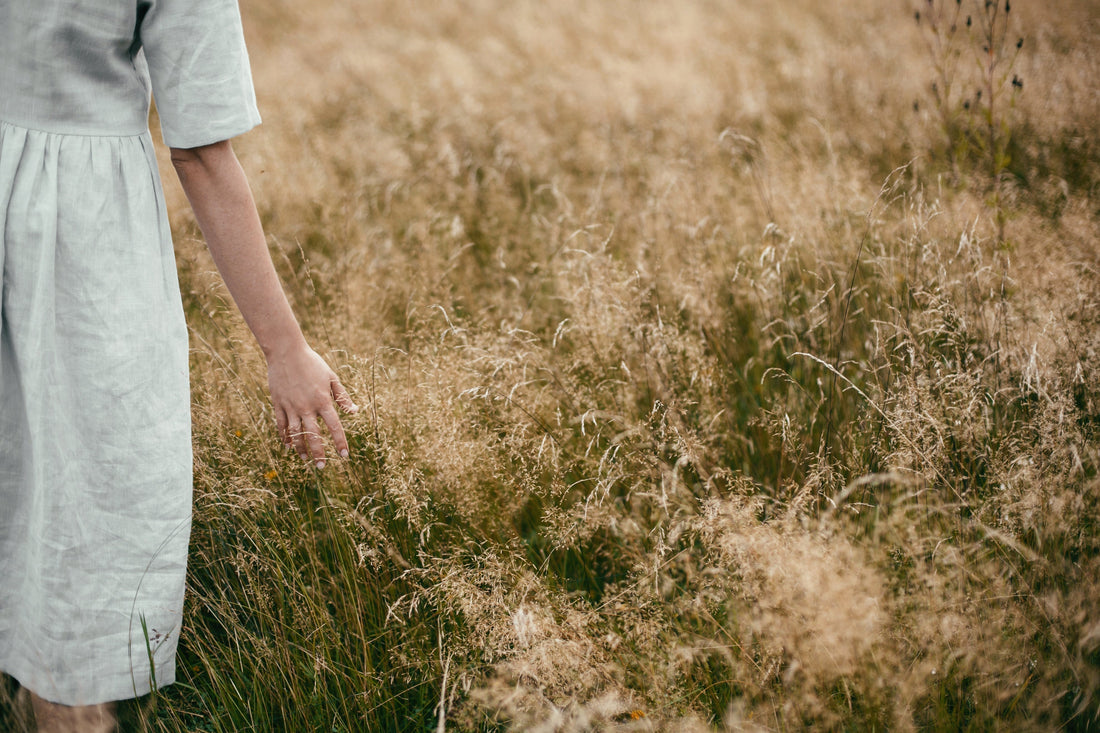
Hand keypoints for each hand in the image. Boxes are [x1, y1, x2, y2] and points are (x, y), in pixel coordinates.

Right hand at [267, 344, 357, 466]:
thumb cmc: (312, 363)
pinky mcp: (278, 404)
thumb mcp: (331, 377)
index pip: (334, 426)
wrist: (286, 351)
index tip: (345, 455)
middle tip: (322, 467)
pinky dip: (284, 437)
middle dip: (319, 453)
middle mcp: (307, 407)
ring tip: (305, 460)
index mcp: (323, 400)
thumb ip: (342, 396)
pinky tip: (288, 447)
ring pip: (296, 433)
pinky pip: (281, 425)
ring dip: (300, 448)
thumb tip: (355, 412)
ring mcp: (291, 406)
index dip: (340, 442)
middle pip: (313, 435)